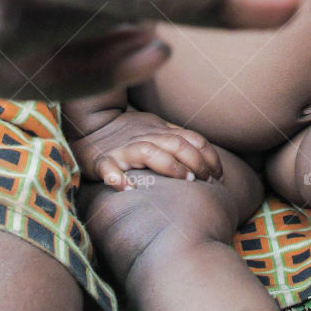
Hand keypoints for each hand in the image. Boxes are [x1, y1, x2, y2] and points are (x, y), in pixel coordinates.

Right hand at [71, 110, 223, 189]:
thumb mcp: (157, 129)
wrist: (91, 122)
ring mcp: (124, 149)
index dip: (209, 157)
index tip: (219, 175)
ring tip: (185, 180)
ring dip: (170, 166)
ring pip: (150, 152)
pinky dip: (116, 177)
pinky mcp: (102, 160)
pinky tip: (125, 188)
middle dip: (197, 162)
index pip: (192, 140)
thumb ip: (177, 138)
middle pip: (177, 145)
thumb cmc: (129, 131)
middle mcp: (146, 138)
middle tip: (208, 182)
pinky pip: (109, 167)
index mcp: (161, 132)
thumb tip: (205, 154)